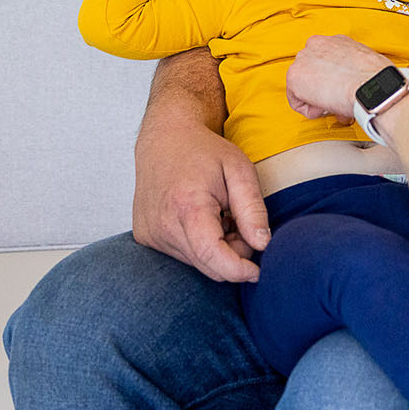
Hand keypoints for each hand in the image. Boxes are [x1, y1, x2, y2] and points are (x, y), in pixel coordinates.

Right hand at [132, 113, 271, 283]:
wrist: (165, 138)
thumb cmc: (204, 151)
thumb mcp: (239, 170)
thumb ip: (253, 209)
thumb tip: (262, 245)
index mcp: (187, 206)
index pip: (212, 256)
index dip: (239, 270)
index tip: (258, 271)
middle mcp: (162, 224)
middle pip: (208, 264)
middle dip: (233, 254)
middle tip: (240, 224)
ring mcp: (150, 233)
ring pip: (196, 262)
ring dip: (216, 249)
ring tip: (219, 216)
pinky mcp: (145, 237)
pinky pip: (182, 255)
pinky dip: (199, 245)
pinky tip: (200, 220)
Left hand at [286, 34, 393, 123]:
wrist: (372, 86)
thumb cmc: (376, 79)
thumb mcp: (366, 65)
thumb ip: (351, 71)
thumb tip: (347, 86)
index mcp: (335, 40)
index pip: (324, 62)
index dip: (332, 80)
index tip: (342, 89)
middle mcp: (316, 45)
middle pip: (311, 72)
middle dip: (322, 89)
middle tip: (337, 99)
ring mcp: (302, 60)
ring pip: (302, 86)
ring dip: (316, 99)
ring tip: (333, 104)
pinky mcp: (294, 77)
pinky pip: (297, 101)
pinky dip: (310, 110)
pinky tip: (326, 108)